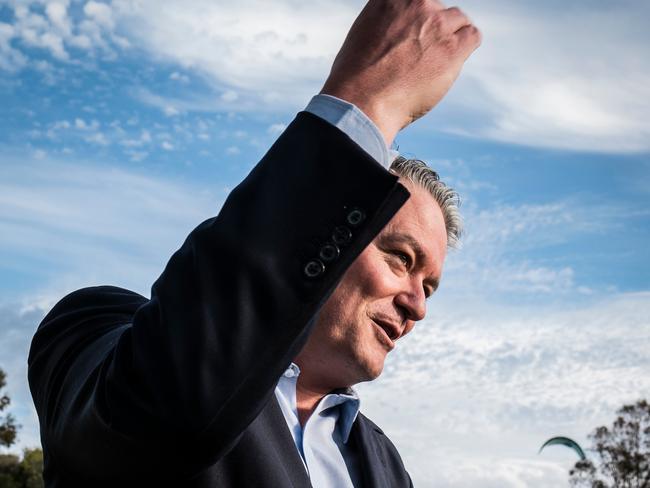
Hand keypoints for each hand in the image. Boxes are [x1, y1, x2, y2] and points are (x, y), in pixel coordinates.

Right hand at [321, 0, 480, 145]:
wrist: (362, 101)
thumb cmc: (356, 78)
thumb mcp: (363, 35)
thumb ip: (387, 24)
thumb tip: (402, 30)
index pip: (418, 1)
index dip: (417, 17)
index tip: (414, 34)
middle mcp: (416, 4)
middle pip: (437, 9)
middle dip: (432, 29)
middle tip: (421, 54)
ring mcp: (436, 25)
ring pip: (458, 20)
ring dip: (451, 37)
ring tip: (435, 60)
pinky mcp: (452, 48)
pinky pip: (472, 36)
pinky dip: (466, 46)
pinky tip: (452, 61)